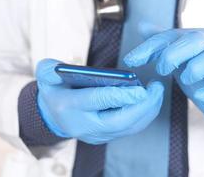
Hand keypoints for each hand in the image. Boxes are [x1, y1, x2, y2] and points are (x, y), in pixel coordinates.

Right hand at [36, 59, 163, 143]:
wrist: (54, 116)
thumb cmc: (54, 91)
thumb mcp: (46, 76)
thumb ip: (49, 69)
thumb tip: (61, 67)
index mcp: (69, 107)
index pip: (98, 101)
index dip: (121, 96)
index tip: (141, 89)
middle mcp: (84, 125)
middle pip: (118, 121)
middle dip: (142, 107)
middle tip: (156, 89)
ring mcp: (96, 134)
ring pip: (127, 127)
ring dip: (147, 111)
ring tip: (157, 93)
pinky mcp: (106, 136)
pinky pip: (129, 129)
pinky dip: (143, 116)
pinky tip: (151, 102)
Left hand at [124, 28, 203, 132]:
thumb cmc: (198, 75)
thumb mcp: (177, 58)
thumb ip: (162, 43)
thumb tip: (142, 25)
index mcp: (199, 38)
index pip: (170, 36)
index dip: (148, 47)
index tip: (130, 60)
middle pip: (194, 40)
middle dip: (172, 54)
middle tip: (160, 69)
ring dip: (195, 68)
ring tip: (184, 79)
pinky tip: (200, 94)